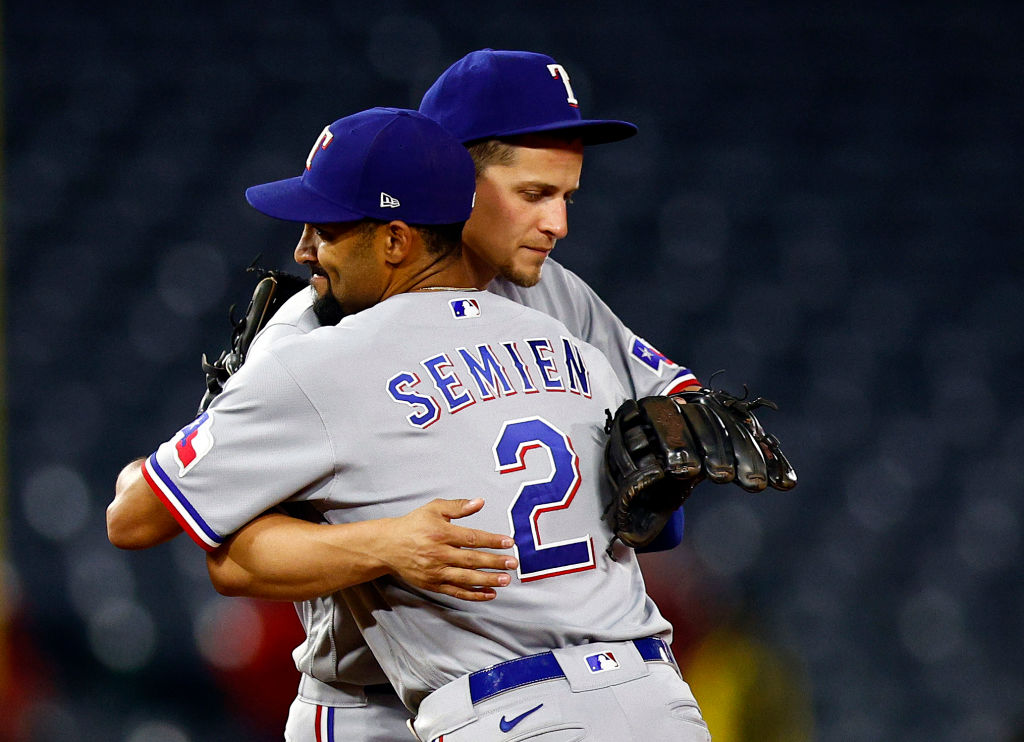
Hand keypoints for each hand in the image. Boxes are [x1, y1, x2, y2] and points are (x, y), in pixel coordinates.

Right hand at [379, 498, 517, 601]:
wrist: (388, 546)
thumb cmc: (413, 525)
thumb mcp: (434, 509)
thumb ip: (458, 506)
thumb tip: (480, 502)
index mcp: (441, 533)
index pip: (471, 538)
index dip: (492, 540)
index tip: (508, 542)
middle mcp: (438, 554)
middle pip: (471, 559)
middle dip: (494, 562)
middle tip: (513, 564)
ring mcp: (435, 572)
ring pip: (465, 578)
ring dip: (487, 580)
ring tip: (505, 580)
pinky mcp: (432, 584)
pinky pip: (456, 591)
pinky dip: (473, 594)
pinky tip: (489, 593)